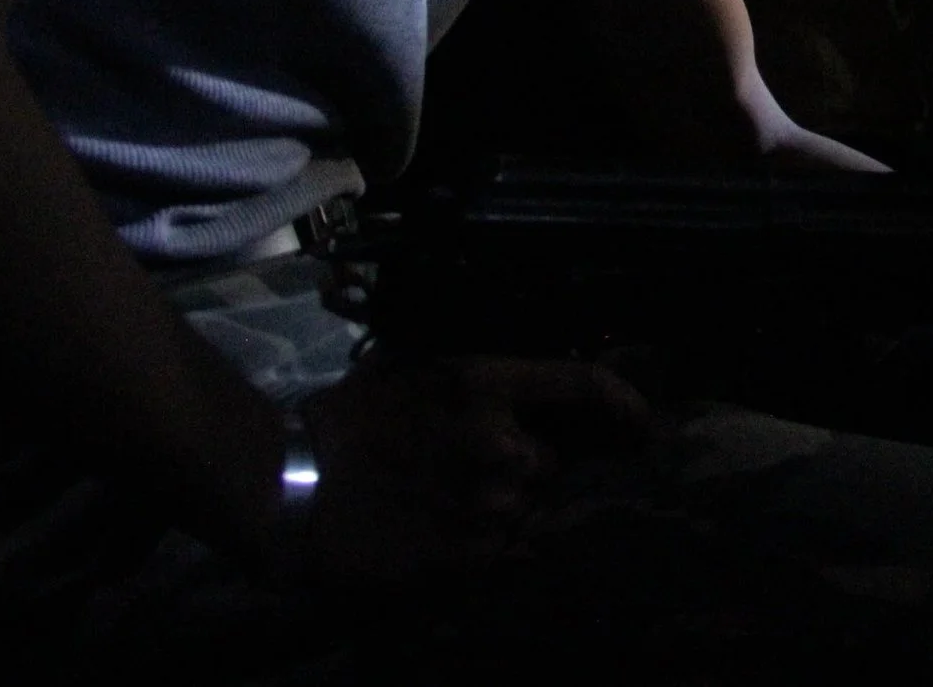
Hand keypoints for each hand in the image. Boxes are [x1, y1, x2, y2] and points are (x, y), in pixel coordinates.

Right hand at [293, 354, 651, 586]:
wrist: (290, 490)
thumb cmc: (348, 423)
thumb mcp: (419, 372)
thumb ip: (486, 383)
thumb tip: (545, 397)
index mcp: (487, 384)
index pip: (585, 385)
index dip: (626, 405)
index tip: (642, 428)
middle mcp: (505, 443)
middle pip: (555, 461)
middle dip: (531, 467)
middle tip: (474, 475)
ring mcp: (495, 505)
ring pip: (531, 508)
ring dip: (506, 509)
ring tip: (444, 510)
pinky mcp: (477, 560)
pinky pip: (513, 553)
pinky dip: (495, 550)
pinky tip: (449, 541)